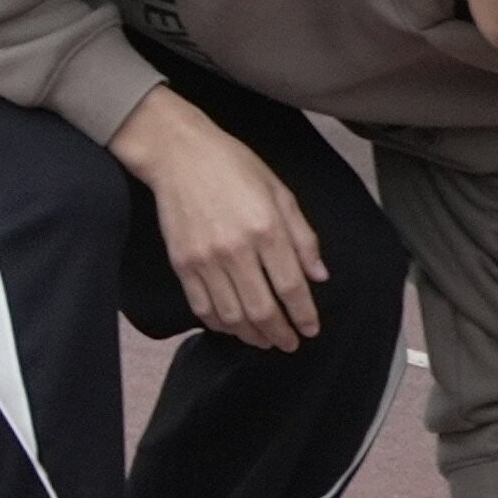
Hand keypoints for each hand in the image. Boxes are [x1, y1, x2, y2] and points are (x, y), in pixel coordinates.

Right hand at [111, 86, 321, 348]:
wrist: (178, 154)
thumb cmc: (233, 166)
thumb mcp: (280, 192)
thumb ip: (302, 236)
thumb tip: (318, 275)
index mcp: (266, 229)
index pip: (292, 287)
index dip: (304, 315)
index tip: (311, 329)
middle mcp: (236, 249)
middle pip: (262, 309)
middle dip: (280, 334)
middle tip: (289, 343)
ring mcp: (205, 259)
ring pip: (232, 315)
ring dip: (251, 335)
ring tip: (264, 340)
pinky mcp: (182, 262)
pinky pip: (202, 306)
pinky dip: (219, 323)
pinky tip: (232, 326)